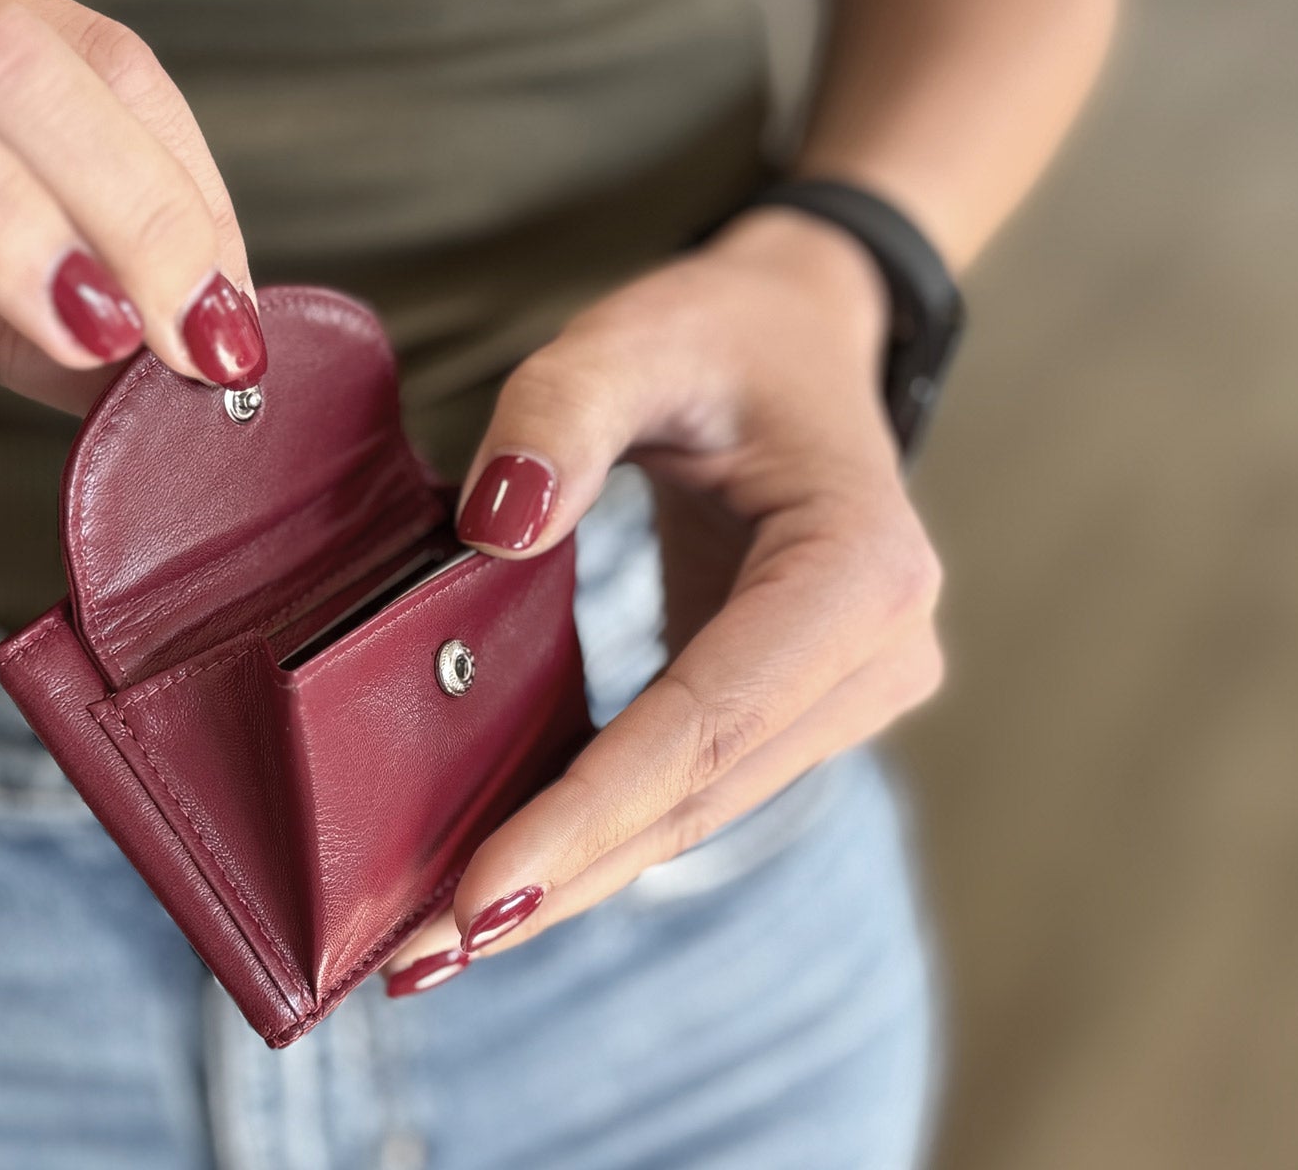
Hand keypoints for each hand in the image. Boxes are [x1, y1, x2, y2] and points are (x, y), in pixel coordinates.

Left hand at [383, 210, 945, 995]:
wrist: (796, 343)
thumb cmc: (717, 337)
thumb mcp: (635, 337)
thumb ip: (559, 413)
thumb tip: (492, 527)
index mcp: (859, 567)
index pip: (706, 721)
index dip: (587, 813)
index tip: (473, 896)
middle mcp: (879, 653)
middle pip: (696, 796)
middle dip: (558, 876)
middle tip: (418, 960)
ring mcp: (851, 694)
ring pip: (694, 813)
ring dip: (570, 876)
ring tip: (437, 945)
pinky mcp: (800, 711)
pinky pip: (690, 789)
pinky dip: (596, 836)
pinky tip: (504, 876)